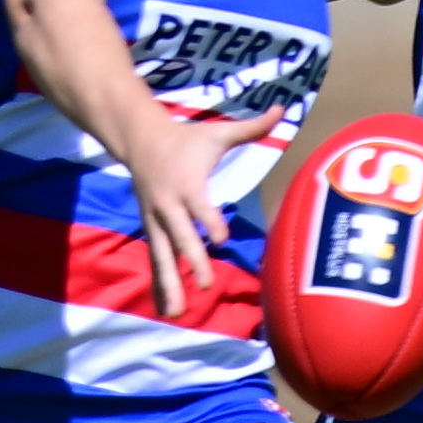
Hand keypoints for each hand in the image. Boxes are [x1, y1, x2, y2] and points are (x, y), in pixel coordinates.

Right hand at [124, 106, 280, 317]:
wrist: (138, 140)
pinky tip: (167, 310)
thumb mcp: (217, 132)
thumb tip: (284, 109)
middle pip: (180, 237)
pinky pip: (156, 261)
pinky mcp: (152, 231)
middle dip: (193, 260)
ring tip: (177, 314)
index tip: (221, 239)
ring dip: (170, 285)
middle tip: (206, 284)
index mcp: (187, 184)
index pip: (199, 206)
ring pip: (163, 257)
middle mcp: (169, 207)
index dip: (210, 220)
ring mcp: (157, 222)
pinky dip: (160, 285)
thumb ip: (251, 128)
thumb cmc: (185, 138)